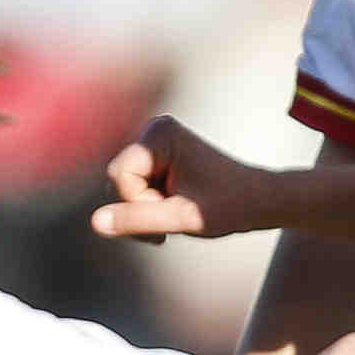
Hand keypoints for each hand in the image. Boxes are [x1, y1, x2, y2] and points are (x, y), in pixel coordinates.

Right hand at [93, 117, 269, 243]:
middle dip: (142, 207)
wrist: (258, 201)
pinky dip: (149, 207)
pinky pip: (133, 189)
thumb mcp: (181, 218)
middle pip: (118, 181)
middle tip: (178, 215)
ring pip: (123, 189)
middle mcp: (154, 132)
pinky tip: (174, 209)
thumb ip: (137, 219)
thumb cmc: (228, 205)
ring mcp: (154, 145)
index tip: (175, 206)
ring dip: (145, 211)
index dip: (140, 201)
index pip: (119, 175)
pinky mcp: (156, 159)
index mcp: (160, 134)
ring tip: (178, 215)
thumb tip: (95, 223)